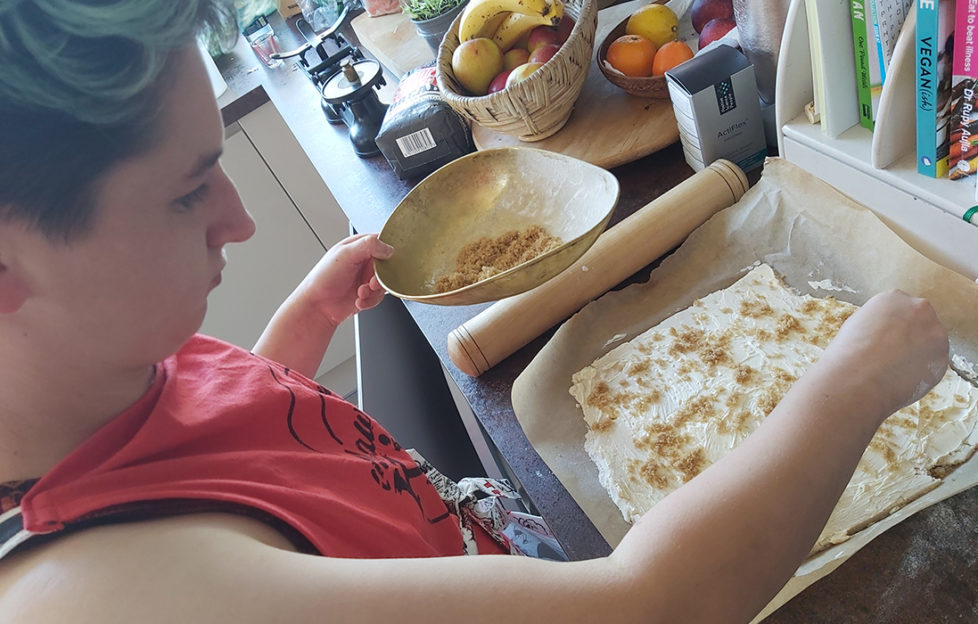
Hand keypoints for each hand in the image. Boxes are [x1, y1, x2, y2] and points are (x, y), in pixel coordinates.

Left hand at [299, 233, 393, 327]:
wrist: (318, 306)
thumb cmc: (324, 278)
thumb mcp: (346, 254)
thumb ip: (369, 246)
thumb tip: (389, 248)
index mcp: (359, 246)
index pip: (382, 242)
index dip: (388, 252)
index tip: (386, 262)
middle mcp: (364, 260)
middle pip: (388, 265)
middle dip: (382, 277)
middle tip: (372, 282)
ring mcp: (366, 277)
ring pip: (385, 283)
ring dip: (374, 291)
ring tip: (361, 293)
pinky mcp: (368, 293)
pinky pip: (380, 296)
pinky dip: (371, 301)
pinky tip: (358, 300)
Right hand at [817, 289, 948, 417]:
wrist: (857, 377)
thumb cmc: (848, 351)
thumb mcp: (857, 324)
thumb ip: (879, 322)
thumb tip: (886, 332)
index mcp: (893, 298)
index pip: (900, 309)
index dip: (892, 326)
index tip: (885, 338)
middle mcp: (919, 309)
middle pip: (920, 322)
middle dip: (911, 336)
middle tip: (893, 353)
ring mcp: (935, 333)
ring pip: (930, 343)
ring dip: (918, 353)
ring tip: (896, 368)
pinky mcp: (942, 358)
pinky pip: (933, 365)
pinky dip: (921, 372)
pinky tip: (903, 378)